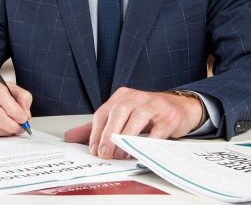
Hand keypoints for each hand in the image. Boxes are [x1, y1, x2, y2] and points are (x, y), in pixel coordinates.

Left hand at [63, 87, 203, 158]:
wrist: (180, 107)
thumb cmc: (148, 113)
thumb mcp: (122, 116)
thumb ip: (97, 126)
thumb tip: (70, 136)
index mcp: (121, 96)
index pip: (103, 113)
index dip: (95, 132)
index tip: (93, 150)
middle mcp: (136, 97)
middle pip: (118, 113)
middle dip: (108, 135)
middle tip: (104, 154)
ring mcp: (154, 105)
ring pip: (136, 119)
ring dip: (126, 139)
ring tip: (120, 155)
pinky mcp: (169, 116)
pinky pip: (157, 130)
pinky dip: (148, 142)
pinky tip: (141, 151)